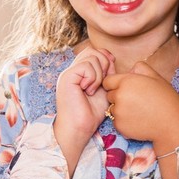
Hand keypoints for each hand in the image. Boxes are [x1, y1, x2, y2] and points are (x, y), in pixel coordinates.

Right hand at [55, 47, 114, 174]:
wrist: (80, 127)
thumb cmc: (91, 113)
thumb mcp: (104, 89)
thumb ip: (107, 74)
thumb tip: (111, 59)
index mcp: (79, 72)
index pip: (93, 51)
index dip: (105, 57)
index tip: (111, 72)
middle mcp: (72, 70)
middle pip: (92, 50)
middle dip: (104, 63)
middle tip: (103, 82)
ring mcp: (68, 72)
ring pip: (91, 56)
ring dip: (99, 73)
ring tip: (94, 89)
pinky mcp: (67, 77)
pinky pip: (86, 66)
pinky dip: (93, 78)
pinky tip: (89, 90)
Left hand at [102, 61, 178, 147]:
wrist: (171, 124)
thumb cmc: (166, 100)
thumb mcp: (156, 77)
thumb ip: (141, 68)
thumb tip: (130, 70)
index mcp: (127, 81)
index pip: (107, 81)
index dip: (115, 84)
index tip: (124, 88)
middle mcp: (119, 96)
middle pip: (109, 95)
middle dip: (118, 96)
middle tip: (135, 101)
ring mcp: (118, 112)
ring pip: (112, 108)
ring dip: (121, 109)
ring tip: (138, 111)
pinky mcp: (119, 126)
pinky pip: (116, 121)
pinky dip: (124, 121)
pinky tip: (138, 120)